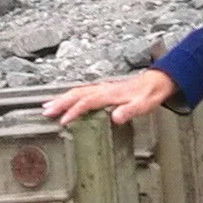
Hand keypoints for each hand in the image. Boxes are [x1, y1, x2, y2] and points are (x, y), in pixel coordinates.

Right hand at [43, 67, 179, 126]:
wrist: (158, 81)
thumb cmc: (150, 93)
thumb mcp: (144, 105)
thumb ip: (130, 111)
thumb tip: (116, 117)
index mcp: (110, 93)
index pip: (87, 102)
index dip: (74, 111)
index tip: (63, 120)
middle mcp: (104, 89)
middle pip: (76, 94)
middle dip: (60, 102)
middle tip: (45, 111)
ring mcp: (103, 88)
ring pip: (78, 92)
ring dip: (62, 98)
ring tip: (48, 106)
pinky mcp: (104, 90)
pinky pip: (83, 92)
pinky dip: (71, 96)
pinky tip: (67, 101)